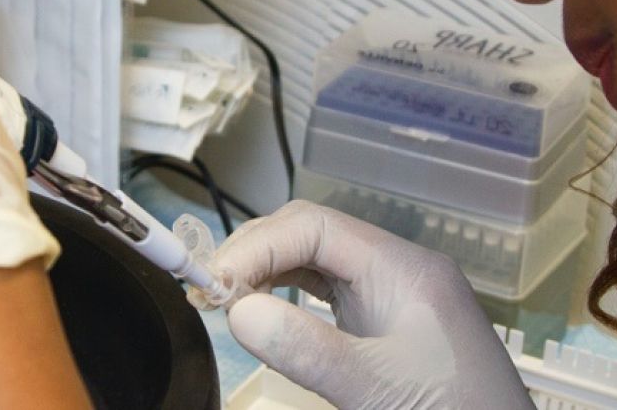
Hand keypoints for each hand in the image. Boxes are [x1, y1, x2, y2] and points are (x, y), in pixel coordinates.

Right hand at [208, 200, 531, 409]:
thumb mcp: (375, 389)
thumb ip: (306, 349)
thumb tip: (237, 310)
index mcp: (404, 268)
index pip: (315, 226)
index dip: (257, 245)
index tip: (213, 280)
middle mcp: (402, 271)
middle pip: (315, 236)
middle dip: (260, 255)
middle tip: (212, 293)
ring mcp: (398, 297)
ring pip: (321, 263)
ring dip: (272, 275)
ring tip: (230, 303)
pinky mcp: (394, 325)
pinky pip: (334, 292)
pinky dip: (294, 298)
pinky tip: (270, 316)